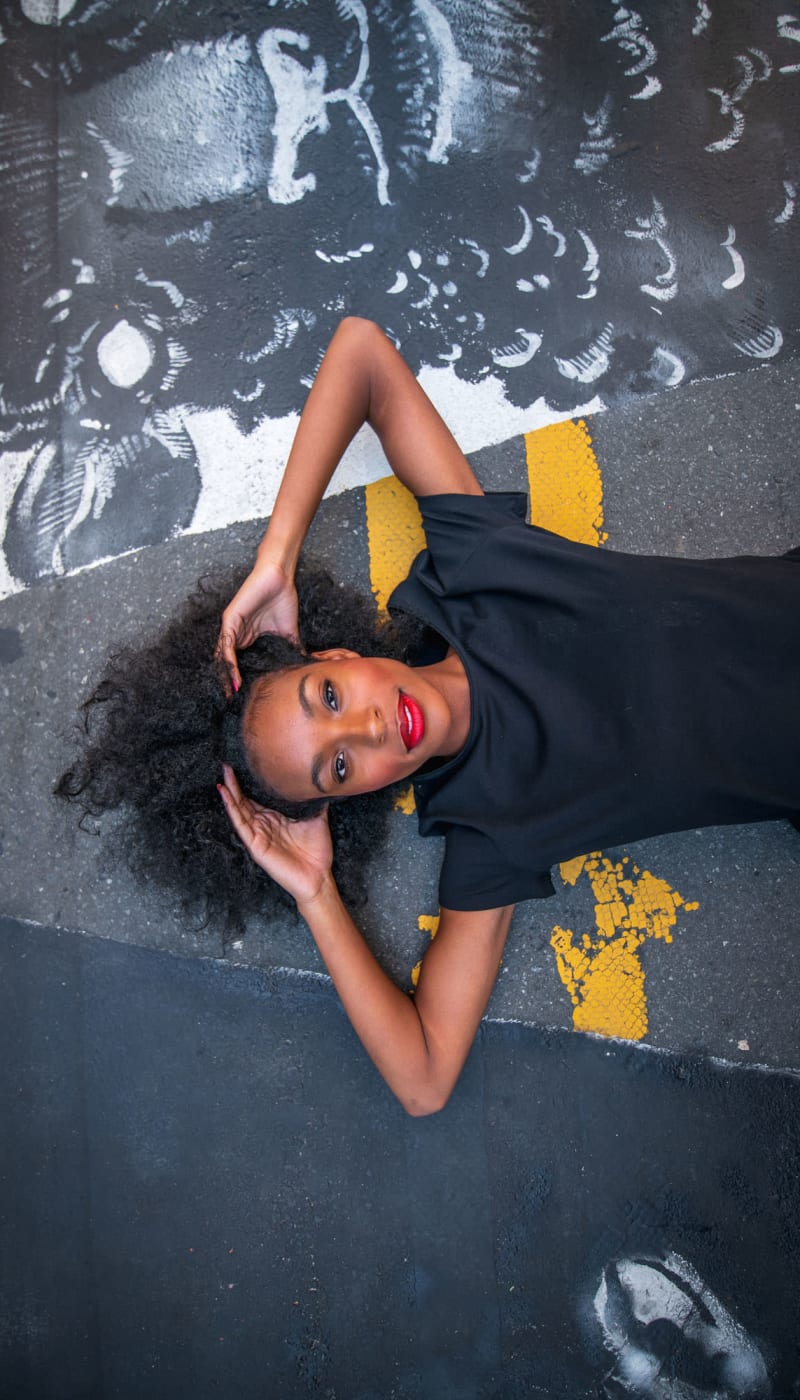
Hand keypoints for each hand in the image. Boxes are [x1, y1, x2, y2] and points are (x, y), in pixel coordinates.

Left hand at [215, 557, 299, 692]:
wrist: (280, 578)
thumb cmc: (282, 599)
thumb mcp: (288, 632)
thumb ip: (291, 649)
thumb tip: (303, 665)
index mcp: (247, 636)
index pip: (239, 661)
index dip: (239, 678)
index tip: (242, 696)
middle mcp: (236, 633)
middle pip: (227, 661)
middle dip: (228, 681)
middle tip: (231, 700)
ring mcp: (232, 627)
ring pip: (224, 656)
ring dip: (225, 675)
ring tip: (231, 691)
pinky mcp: (230, 619)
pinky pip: (226, 644)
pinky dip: (228, 661)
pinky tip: (233, 675)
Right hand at [217, 765, 332, 905]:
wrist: (318, 876)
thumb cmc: (317, 851)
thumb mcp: (317, 817)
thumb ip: (314, 800)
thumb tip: (321, 780)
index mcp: (275, 818)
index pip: (257, 797)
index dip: (249, 782)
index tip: (243, 764)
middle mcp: (263, 825)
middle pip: (244, 801)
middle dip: (234, 784)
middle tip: (226, 765)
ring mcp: (257, 834)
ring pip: (239, 810)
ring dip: (230, 793)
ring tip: (223, 776)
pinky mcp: (255, 845)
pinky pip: (240, 824)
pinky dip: (231, 809)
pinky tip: (225, 795)